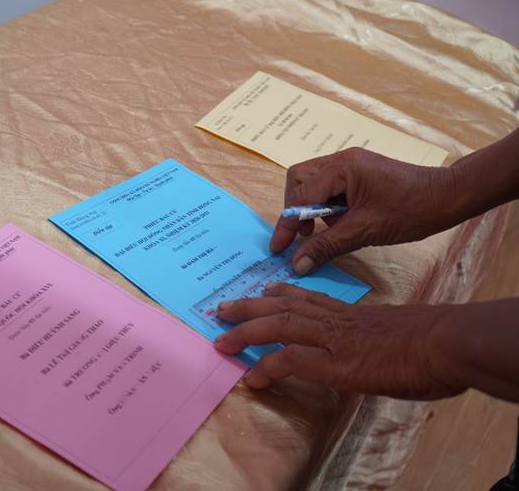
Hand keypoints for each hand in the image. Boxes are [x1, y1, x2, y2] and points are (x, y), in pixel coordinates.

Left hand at [214, 283, 464, 399]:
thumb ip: (376, 338)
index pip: (308, 298)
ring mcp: (333, 338)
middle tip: (222, 309)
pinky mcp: (335, 362)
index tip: (265, 289)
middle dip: (249, 307)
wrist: (446, 344)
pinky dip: (267, 367)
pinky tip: (252, 378)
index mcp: (350, 313)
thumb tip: (376, 350)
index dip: (282, 293)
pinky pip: (290, 361)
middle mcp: (335, 319)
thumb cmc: (432, 341)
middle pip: (283, 306)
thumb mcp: (395, 332)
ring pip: (278, 326)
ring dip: (246, 332)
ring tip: (222, 340)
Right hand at [272, 148, 457, 274]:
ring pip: (312, 182)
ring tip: (330, 229)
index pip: (300, 196)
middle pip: (299, 180)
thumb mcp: (365, 231)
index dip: (288, 224)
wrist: (449, 197)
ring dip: (312, 207)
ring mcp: (351, 164)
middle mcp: (341, 160)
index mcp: (341, 169)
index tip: (279, 248)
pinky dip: (327, 205)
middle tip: (306, 235)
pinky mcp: (360, 172)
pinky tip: (343, 221)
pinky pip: (330, 186)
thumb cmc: (411, 211)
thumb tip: (297, 264)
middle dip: (296, 209)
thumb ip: (327, 245)